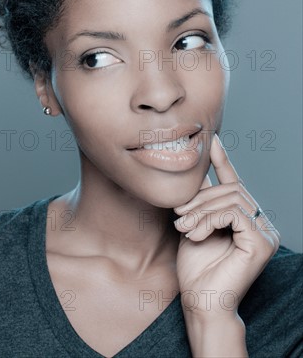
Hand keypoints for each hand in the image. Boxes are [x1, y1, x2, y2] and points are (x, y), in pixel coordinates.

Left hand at [174, 133, 280, 321]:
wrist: (200, 301)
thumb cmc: (196, 268)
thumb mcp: (194, 225)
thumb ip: (200, 201)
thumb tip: (197, 171)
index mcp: (245, 219)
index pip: (235, 184)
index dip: (223, 161)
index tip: (212, 141)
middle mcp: (261, 224)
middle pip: (231, 190)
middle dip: (200, 198)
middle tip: (178, 215)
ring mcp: (265, 234)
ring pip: (231, 200)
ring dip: (200, 211)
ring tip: (183, 227)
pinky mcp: (262, 243)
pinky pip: (234, 214)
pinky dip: (209, 220)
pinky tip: (196, 234)